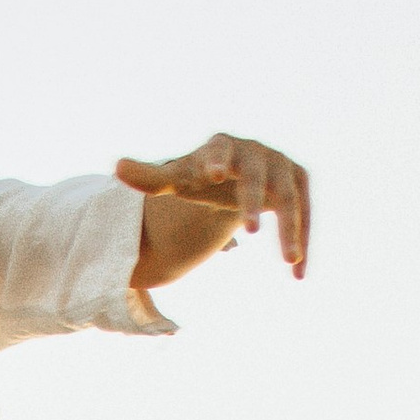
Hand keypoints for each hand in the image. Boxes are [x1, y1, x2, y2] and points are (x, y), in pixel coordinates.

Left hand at [117, 134, 309, 277]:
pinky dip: (302, 239)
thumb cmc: (203, 178)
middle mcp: (255, 152)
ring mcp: (281, 166)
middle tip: (248, 231)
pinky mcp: (299, 183)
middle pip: (256, 176)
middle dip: (253, 201)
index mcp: (221, 146)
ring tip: (288, 261)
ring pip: (288, 198)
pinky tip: (298, 272)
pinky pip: (303, 213)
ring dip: (289, 229)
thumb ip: (149, 177)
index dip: (216, 160)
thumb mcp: (177, 180)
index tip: (214, 175)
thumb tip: (115, 166)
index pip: (218, 150)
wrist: (241, 172)